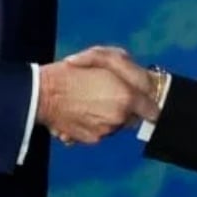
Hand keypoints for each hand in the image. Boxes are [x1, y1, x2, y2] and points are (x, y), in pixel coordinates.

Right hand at [36, 54, 158, 144]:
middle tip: (107, 94)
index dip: (147, 104)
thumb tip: (139, 85)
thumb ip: (127, 69)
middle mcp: (119, 117)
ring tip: (90, 101)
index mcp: (126, 97)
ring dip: (109, 115)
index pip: (152, 110)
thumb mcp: (103, 56)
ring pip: (116, 125)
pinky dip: (95, 123)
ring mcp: (106, 130)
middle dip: (125, 108)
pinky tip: (82, 110)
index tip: (142, 100)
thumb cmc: (73, 70)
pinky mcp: (92, 139)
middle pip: (132, 117)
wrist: (43, 93)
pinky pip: (101, 131)